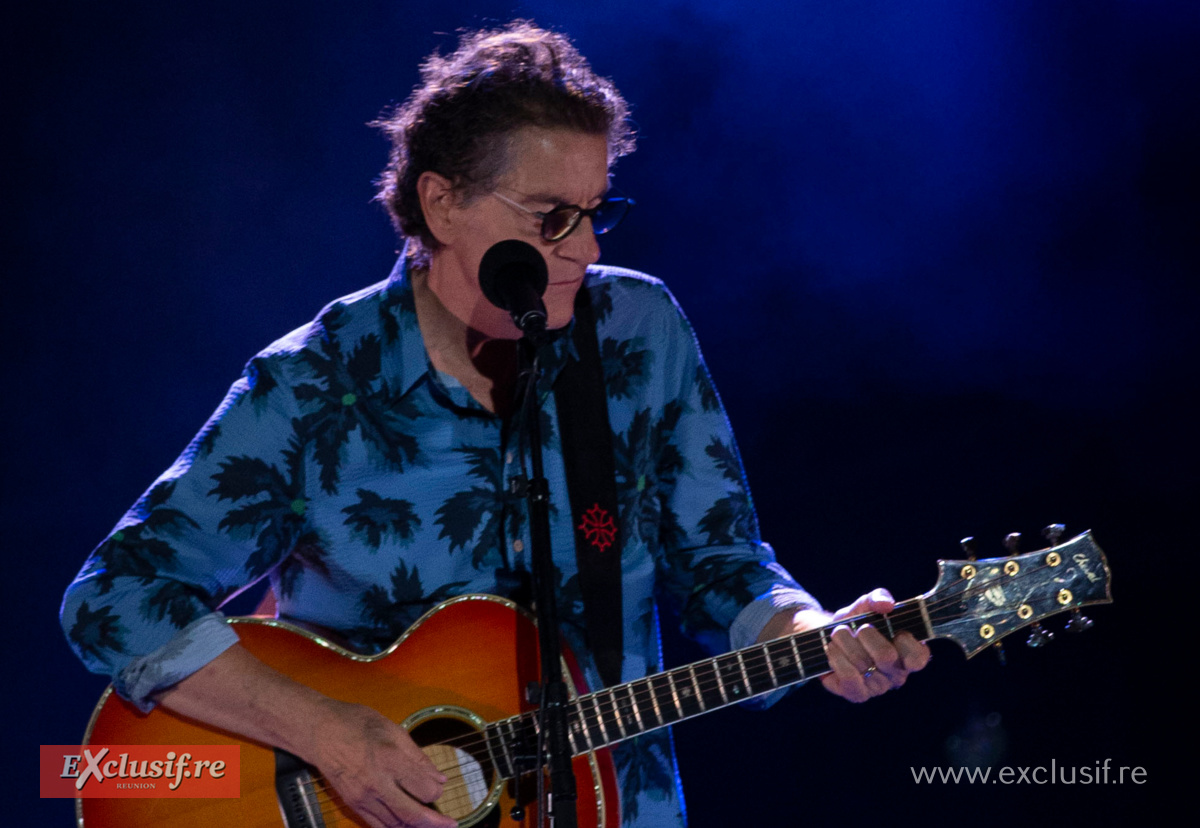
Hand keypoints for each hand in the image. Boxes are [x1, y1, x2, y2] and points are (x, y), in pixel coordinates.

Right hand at [310, 699, 456, 827]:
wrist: (319, 731)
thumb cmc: (356, 723)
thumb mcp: (393, 730)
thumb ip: (418, 757)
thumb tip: (439, 778)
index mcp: (390, 758)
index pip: (423, 788)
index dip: (436, 790)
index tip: (439, 786)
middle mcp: (376, 782)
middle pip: (411, 814)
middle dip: (434, 823)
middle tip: (451, 825)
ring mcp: (362, 796)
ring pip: (395, 824)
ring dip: (415, 827)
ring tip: (432, 826)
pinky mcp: (353, 804)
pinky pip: (377, 825)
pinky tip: (407, 826)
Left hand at [816, 588, 930, 702]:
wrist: (828, 637)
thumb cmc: (857, 621)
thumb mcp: (867, 604)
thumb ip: (879, 598)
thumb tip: (886, 605)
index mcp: (909, 652)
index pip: (918, 657)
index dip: (904, 641)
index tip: (892, 628)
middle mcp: (897, 673)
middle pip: (886, 656)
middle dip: (865, 634)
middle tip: (857, 627)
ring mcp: (879, 686)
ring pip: (863, 665)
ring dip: (845, 643)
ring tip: (838, 634)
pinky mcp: (858, 694)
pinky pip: (849, 680)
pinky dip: (837, 659)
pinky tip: (832, 650)